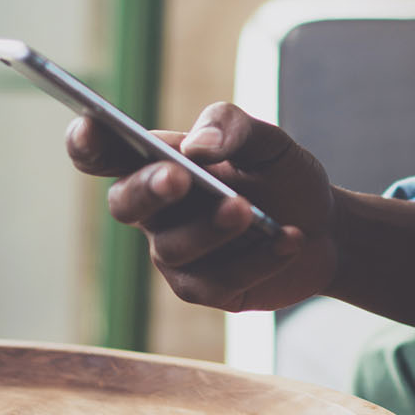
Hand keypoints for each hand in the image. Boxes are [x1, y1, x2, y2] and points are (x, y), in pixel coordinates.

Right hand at [66, 102, 338, 313]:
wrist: (326, 228)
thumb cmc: (283, 176)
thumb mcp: (269, 141)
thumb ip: (233, 128)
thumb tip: (198, 146)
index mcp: (159, 162)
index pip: (106, 152)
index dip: (87, 142)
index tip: (89, 125)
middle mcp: (156, 209)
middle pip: (123, 203)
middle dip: (149, 189)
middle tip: (179, 176)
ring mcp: (175, 252)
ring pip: (173, 247)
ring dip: (212, 227)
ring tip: (249, 209)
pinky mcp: (204, 288)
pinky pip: (217, 280)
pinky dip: (259, 257)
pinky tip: (289, 237)